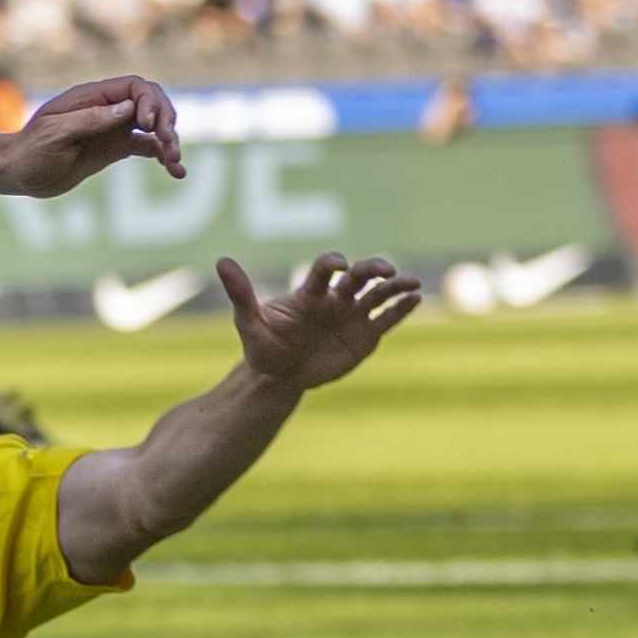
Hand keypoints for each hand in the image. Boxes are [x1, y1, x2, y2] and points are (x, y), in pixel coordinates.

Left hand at [0, 75, 184, 195]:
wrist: (15, 172)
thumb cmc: (29, 150)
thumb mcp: (56, 133)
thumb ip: (91, 120)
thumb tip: (128, 110)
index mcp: (92, 97)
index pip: (134, 87)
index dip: (150, 102)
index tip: (148, 126)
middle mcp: (106, 109)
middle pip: (150, 102)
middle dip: (165, 118)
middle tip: (169, 142)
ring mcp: (112, 128)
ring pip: (153, 126)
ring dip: (169, 139)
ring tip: (176, 160)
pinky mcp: (114, 149)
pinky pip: (146, 147)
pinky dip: (162, 155)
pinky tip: (176, 170)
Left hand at [217, 253, 418, 391]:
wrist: (279, 376)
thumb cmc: (263, 346)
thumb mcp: (249, 322)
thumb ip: (241, 293)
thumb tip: (222, 261)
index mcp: (310, 292)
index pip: (324, 270)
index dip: (333, 264)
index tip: (340, 264)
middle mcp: (335, 299)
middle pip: (359, 276)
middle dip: (373, 269)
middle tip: (387, 269)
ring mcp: (352, 316)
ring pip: (378, 295)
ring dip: (395, 287)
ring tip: (413, 283)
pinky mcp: (365, 337)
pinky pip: (386, 320)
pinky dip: (401, 309)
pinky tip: (416, 299)